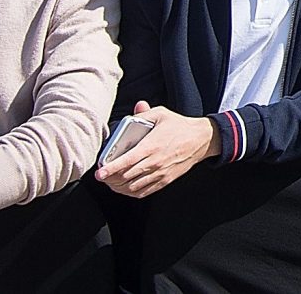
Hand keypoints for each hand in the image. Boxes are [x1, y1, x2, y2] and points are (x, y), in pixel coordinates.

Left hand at [94, 103, 218, 197]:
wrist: (202, 140)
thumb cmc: (180, 127)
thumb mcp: (162, 114)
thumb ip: (144, 114)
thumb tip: (135, 108)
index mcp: (150, 146)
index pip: (125, 162)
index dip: (109, 169)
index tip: (99, 173)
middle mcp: (154, 162)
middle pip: (125, 177)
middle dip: (110, 179)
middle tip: (102, 176)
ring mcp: (159, 173)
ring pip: (132, 187)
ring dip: (118, 187)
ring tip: (111, 182)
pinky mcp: (164, 180)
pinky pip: (143, 192)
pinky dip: (131, 192)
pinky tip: (126, 187)